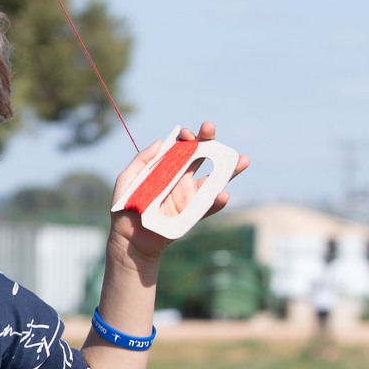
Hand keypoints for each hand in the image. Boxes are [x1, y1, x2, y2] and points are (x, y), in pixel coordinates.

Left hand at [111, 120, 249, 259]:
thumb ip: (141, 161)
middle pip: (201, 157)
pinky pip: (208, 207)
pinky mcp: (192, 214)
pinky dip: (217, 202)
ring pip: (214, 180)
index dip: (186, 138)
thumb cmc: (126, 208)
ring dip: (228, 169)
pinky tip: (223, 194)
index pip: (181, 148)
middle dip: (208, 141)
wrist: (130, 239)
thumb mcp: (127, 180)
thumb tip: (160, 142)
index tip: (187, 134)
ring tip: (242, 159)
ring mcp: (189, 196)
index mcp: (167, 168)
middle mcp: (182, 179)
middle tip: (210, 129)